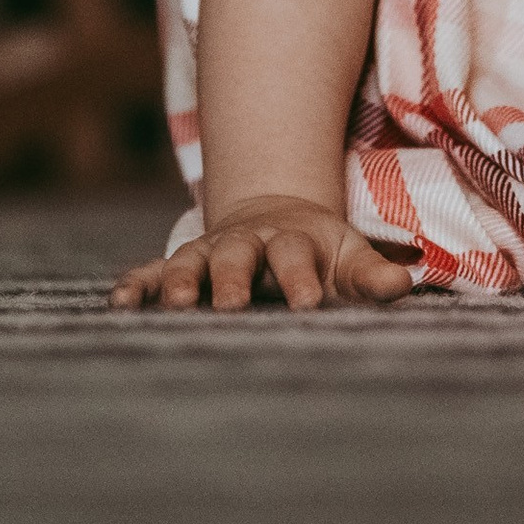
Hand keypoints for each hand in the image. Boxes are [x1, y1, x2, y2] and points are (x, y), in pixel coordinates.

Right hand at [110, 194, 413, 312]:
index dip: (301, 279)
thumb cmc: (319, 252)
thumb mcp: (348, 259)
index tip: (307, 304)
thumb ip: (371, 275)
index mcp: (292, 241)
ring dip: (178, 281)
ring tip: (172, 305)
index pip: (296, 257)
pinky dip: (136, 284)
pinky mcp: (179, 266)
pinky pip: (151, 273)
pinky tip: (118, 302)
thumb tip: (404, 286)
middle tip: (229, 306)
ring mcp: (209, 253)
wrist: (274, 218)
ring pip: (190, 263)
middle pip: (238, 257)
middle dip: (232, 280)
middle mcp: (246, 244)